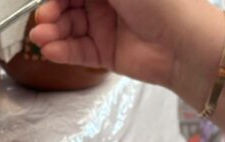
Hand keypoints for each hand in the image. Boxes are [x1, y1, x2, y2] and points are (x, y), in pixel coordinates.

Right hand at [30, 0, 224, 108]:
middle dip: (51, 12)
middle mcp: (106, 2)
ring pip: (69, 29)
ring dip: (52, 33)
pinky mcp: (106, 54)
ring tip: (41, 38)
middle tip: (43, 20)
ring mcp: (105, 28)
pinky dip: (62, 51)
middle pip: (66, 5)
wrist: (184, 42)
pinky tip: (50, 50)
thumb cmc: (159, 1)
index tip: (45, 1)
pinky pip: (78, 52)